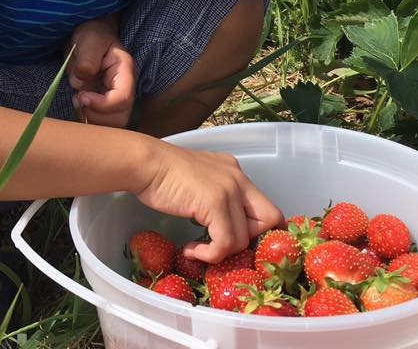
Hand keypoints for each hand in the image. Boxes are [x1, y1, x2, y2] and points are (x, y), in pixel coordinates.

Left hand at [68, 17, 134, 127]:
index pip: (123, 99)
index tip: (82, 95)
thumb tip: (82, 82)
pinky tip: (79, 103)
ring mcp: (115, 99)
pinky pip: (101, 123)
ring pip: (112, 124)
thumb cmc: (92, 34)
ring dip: (91, 119)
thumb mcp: (89, 39)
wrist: (89, 37)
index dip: (102, 104)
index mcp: (124, 71)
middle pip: (120, 118)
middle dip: (97, 115)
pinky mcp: (104, 105)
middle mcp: (124, 88)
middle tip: (78, 99)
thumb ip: (87, 58)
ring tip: (78, 100)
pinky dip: (87, 118)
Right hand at [133, 142, 282, 263]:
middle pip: (270, 220)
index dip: (255, 229)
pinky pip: (224, 243)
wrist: (146, 164)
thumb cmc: (163, 174)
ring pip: (243, 238)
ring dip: (220, 252)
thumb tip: (220, 225)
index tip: (234, 241)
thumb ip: (216, 196)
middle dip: (248, 240)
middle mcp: (239, 179)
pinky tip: (190, 250)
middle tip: (221, 246)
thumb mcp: (200, 181)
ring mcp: (230, 190)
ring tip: (197, 249)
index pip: (266, 207)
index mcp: (236, 173)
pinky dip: (209, 254)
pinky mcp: (215, 203)